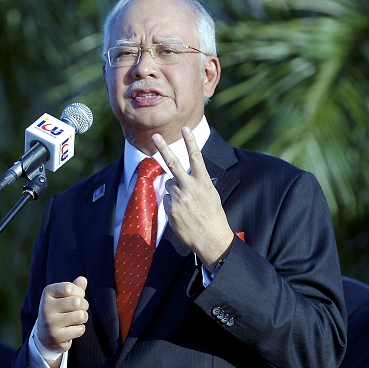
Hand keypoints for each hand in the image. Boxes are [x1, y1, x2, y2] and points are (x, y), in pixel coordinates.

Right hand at [36, 277, 88, 361]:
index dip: (79, 292)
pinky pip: (80, 329)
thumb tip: (83, 279)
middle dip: (84, 305)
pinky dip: (79, 329)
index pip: (69, 288)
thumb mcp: (63, 296)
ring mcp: (50, 323)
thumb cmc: (58, 310)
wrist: (44, 335)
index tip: (76, 296)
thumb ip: (74, 287)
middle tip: (79, 309)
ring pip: (81, 316)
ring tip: (75, 318)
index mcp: (47, 293)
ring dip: (83, 317)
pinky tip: (71, 329)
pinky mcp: (56, 336)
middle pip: (77, 302)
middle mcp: (46, 307)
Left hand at [152, 127, 233, 268]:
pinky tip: (182, 214)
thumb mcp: (211, 195)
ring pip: (170, 185)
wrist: (211, 239)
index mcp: (203, 182)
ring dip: (175, 191)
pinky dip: (173, 204)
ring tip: (187, 204)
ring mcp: (179, 198)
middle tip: (156, 136)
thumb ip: (197, 183)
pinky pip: (167, 200)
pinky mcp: (170, 209)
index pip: (196, 157)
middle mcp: (190, 187)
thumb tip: (180, 177)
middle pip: (173, 163)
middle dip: (164, 148)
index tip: (186, 128)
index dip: (191, 141)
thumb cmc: (213, 216)